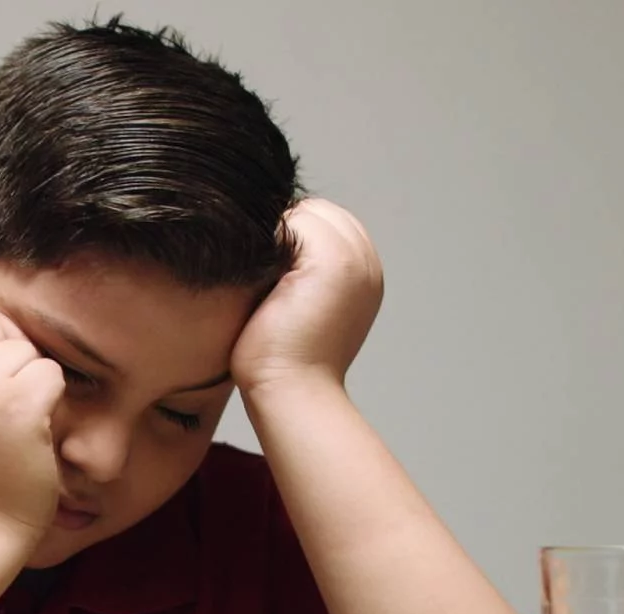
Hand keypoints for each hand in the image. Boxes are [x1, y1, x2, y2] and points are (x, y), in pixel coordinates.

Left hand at [230, 198, 384, 395]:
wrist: (291, 391)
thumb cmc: (283, 360)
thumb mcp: (299, 306)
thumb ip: (299, 271)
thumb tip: (270, 237)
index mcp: (363, 274)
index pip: (324, 221)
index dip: (292, 235)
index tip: (266, 265)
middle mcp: (367, 262)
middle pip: (318, 212)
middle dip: (287, 229)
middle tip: (258, 266)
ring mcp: (354, 259)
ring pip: (307, 213)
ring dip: (278, 235)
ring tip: (258, 271)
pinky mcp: (333, 261)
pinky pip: (295, 222)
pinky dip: (271, 240)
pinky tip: (256, 272)